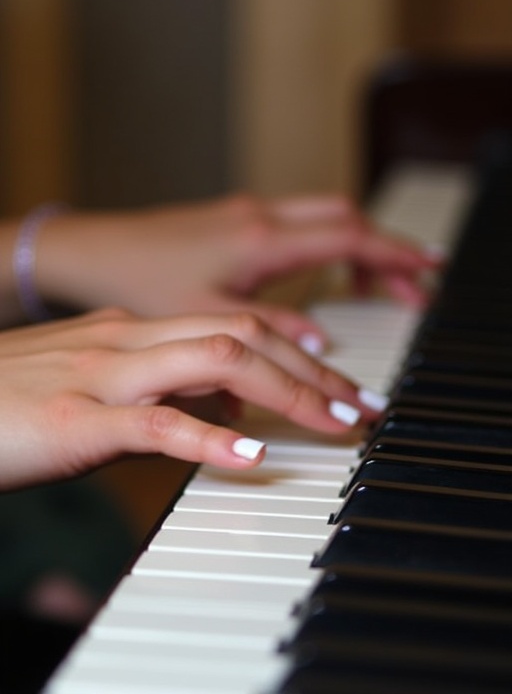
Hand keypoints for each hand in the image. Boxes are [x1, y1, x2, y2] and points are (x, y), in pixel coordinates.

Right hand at [0, 307, 384, 490]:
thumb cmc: (16, 399)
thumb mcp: (104, 384)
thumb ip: (169, 389)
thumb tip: (232, 409)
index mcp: (135, 329)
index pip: (235, 324)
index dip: (297, 353)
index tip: (341, 386)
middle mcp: (127, 338)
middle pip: (240, 333)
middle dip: (310, 369)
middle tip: (360, 405)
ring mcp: (102, 374)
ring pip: (212, 360)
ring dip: (284, 392)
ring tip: (333, 423)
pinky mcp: (73, 419)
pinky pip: (153, 422)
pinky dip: (207, 438)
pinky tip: (249, 457)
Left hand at [36, 194, 439, 346]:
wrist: (93, 253)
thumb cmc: (138, 281)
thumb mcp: (203, 318)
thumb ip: (265, 334)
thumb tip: (316, 346)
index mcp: (259, 240)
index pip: (348, 237)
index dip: (393, 255)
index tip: (426, 273)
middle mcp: (259, 219)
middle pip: (345, 220)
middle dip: (385, 251)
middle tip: (411, 288)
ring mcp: (247, 216)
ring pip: (323, 220)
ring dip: (357, 248)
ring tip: (377, 288)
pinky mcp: (233, 223)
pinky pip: (298, 227)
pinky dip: (325, 247)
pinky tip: (322, 279)